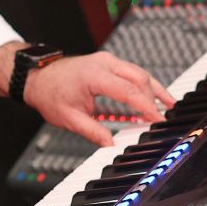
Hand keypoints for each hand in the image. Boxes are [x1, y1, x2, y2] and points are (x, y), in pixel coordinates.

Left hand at [23, 52, 175, 147]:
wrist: (37, 77)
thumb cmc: (49, 94)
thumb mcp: (69, 118)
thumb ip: (92, 132)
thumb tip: (111, 145)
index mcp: (93, 75)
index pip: (128, 91)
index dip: (146, 106)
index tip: (158, 119)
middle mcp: (103, 63)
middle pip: (139, 78)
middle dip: (154, 98)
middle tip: (164, 117)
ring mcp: (106, 60)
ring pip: (138, 72)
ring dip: (154, 89)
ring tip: (169, 105)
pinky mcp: (107, 63)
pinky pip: (131, 72)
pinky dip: (144, 84)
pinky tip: (155, 95)